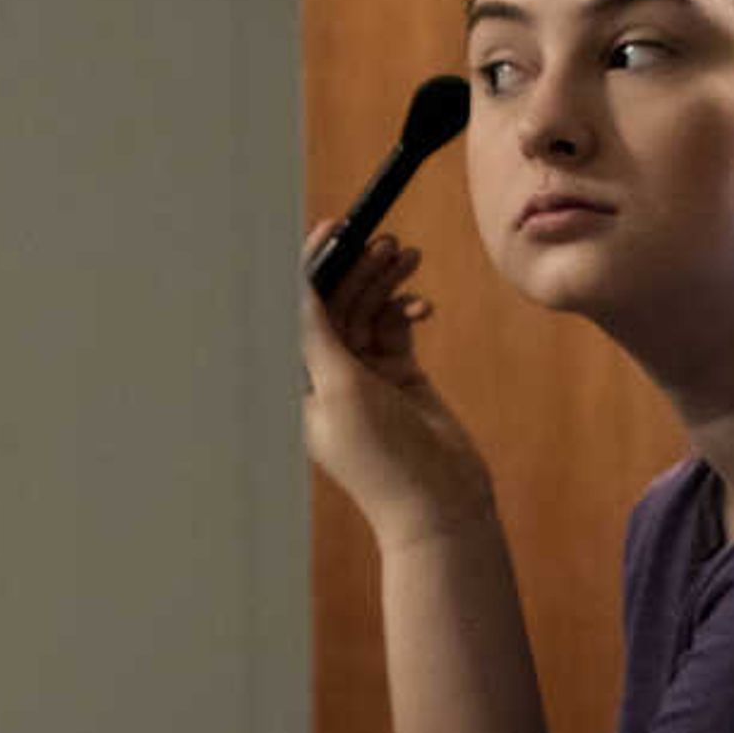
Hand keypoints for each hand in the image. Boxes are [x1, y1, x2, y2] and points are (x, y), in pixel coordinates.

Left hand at [299, 225, 494, 545]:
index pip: (297, 312)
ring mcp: (363, 373)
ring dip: (386, 282)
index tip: (330, 231)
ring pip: (368, 310)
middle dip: (357, 270)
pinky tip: (423, 305)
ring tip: (409, 256)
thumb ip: (316, 336)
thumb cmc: (380, 456)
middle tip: (383, 240)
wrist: (441, 502)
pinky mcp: (399, 375)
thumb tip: (292, 287)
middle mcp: (325, 373)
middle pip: (335, 304)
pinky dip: (407, 309)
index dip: (310, 268)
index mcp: (298, 380)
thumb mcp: (340, 390)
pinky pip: (397, 327)